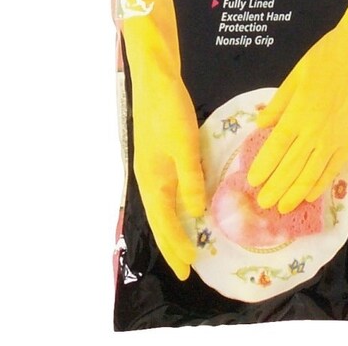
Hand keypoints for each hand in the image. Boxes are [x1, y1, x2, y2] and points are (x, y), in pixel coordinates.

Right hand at [121, 0, 205, 280]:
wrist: (155, 78)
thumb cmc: (168, 111)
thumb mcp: (182, 146)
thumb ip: (190, 180)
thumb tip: (198, 213)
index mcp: (152, 180)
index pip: (165, 223)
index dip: (176, 246)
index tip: (188, 269)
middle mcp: (149, 177)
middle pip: (162, 218)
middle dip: (174, 242)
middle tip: (188, 265)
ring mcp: (152, 165)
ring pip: (164, 205)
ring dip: (176, 225)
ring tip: (189, 242)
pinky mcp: (159, 153)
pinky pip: (169, 189)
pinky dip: (178, 204)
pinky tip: (189, 203)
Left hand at [247, 0, 347, 213]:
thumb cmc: (322, 59)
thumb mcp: (293, 76)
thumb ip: (278, 104)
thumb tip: (261, 125)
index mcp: (299, 113)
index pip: (277, 148)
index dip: (264, 167)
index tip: (253, 183)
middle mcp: (316, 130)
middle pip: (292, 166)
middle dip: (276, 187)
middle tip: (263, 204)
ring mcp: (335, 137)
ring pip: (312, 173)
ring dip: (296, 192)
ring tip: (282, 207)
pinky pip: (334, 167)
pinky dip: (321, 183)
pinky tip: (310, 195)